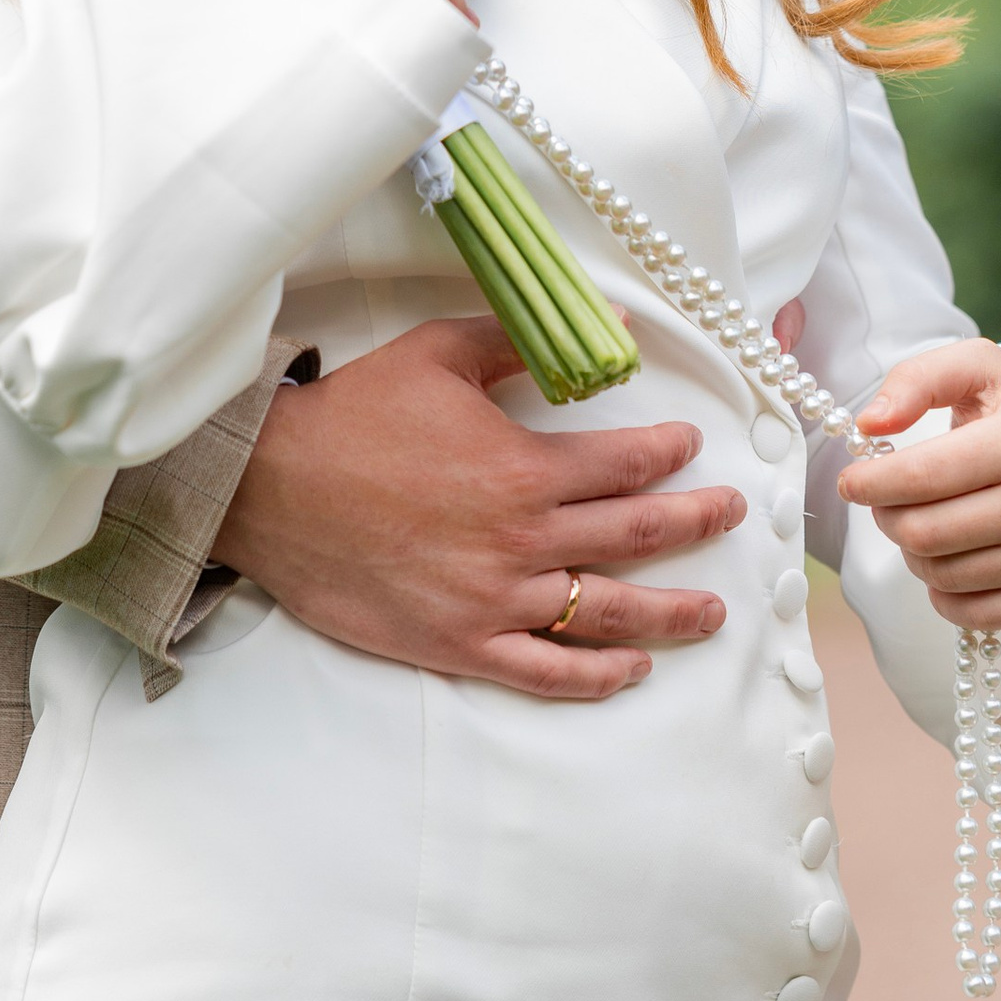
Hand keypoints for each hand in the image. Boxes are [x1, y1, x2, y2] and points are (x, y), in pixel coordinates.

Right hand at [215, 313, 737, 698]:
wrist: (271, 489)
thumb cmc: (352, 417)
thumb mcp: (436, 354)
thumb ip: (519, 339)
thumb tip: (605, 325)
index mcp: (525, 468)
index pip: (627, 464)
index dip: (668, 454)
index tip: (689, 447)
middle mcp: (524, 540)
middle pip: (638, 535)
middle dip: (697, 523)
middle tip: (730, 516)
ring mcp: (496, 600)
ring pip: (609, 612)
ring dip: (672, 612)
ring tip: (712, 612)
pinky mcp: (461, 644)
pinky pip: (547, 671)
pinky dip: (598, 674)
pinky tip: (632, 668)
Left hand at [842, 339, 1000, 629]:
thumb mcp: (983, 369)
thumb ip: (918, 379)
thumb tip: (869, 424)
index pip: (917, 478)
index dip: (868, 484)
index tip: (854, 481)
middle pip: (921, 533)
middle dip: (888, 517)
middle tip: (891, 500)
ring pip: (941, 574)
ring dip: (915, 552)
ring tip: (928, 522)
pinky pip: (973, 614)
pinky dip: (944, 592)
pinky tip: (949, 561)